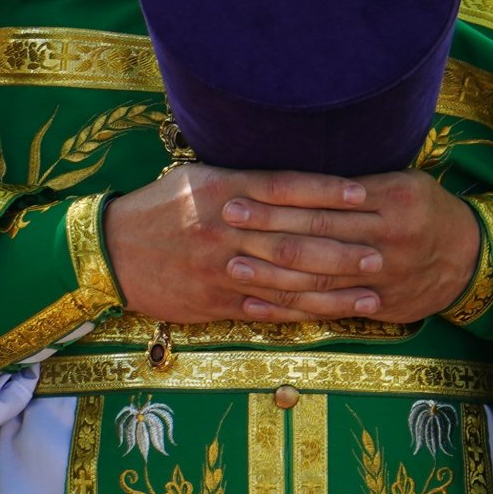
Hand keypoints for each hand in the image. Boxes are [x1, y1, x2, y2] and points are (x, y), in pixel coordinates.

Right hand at [103, 164, 382, 323]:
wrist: (110, 252)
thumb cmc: (158, 208)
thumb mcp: (196, 179)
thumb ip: (242, 181)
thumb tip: (293, 181)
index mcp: (222, 190)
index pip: (285, 188)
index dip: (327, 192)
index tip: (364, 195)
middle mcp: (225, 227)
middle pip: (295, 238)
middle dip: (343, 247)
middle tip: (382, 252)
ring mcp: (222, 268)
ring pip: (288, 280)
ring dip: (334, 288)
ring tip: (371, 291)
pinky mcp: (216, 302)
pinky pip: (267, 308)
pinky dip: (302, 312)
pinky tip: (331, 314)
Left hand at [219, 168, 481, 323]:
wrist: (472, 258)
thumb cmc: (426, 208)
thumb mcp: (403, 181)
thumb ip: (357, 183)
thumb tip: (298, 173)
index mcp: (392, 198)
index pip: (326, 197)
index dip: (282, 195)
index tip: (244, 190)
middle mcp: (387, 237)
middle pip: (318, 233)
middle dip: (269, 227)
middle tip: (228, 218)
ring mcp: (383, 276)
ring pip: (320, 276)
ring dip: (273, 272)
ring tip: (234, 264)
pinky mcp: (380, 305)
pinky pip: (329, 308)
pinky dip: (292, 308)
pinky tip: (260, 304)